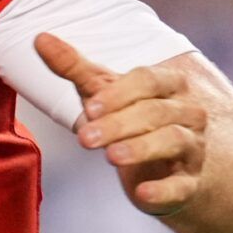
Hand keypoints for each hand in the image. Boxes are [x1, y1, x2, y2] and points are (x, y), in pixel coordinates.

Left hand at [35, 33, 206, 216]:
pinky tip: (143, 194)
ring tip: (111, 156)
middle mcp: (187, 112)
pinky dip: (164, 189)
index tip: (90, 107)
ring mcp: (192, 147)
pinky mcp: (189, 181)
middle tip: (85, 139)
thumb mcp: (103, 93)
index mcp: (168, 85)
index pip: (149, 80)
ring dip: (140, 148)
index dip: (119, 93)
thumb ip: (74, 68)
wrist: (160, 166)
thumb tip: (40, 39)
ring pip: (173, 141)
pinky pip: (182, 185)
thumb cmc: (128, 118)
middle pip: (155, 112)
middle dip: (118, 125)